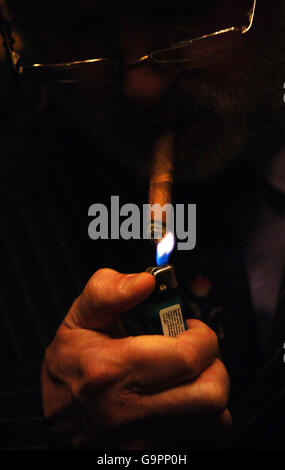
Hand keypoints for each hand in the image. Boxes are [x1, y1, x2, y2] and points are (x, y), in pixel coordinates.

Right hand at [41, 268, 230, 448]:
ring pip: (215, 419)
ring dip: (210, 389)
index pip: (188, 357)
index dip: (202, 336)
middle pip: (210, 394)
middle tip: (192, 353)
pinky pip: (205, 437)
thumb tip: (144, 281)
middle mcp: (131, 413)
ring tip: (186, 375)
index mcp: (113, 370)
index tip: (189, 328)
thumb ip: (108, 291)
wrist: (56, 419)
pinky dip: (203, 415)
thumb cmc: (70, 367)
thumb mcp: (79, 320)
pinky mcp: (154, 455)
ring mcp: (144, 442)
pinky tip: (180, 398)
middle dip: (213, 364)